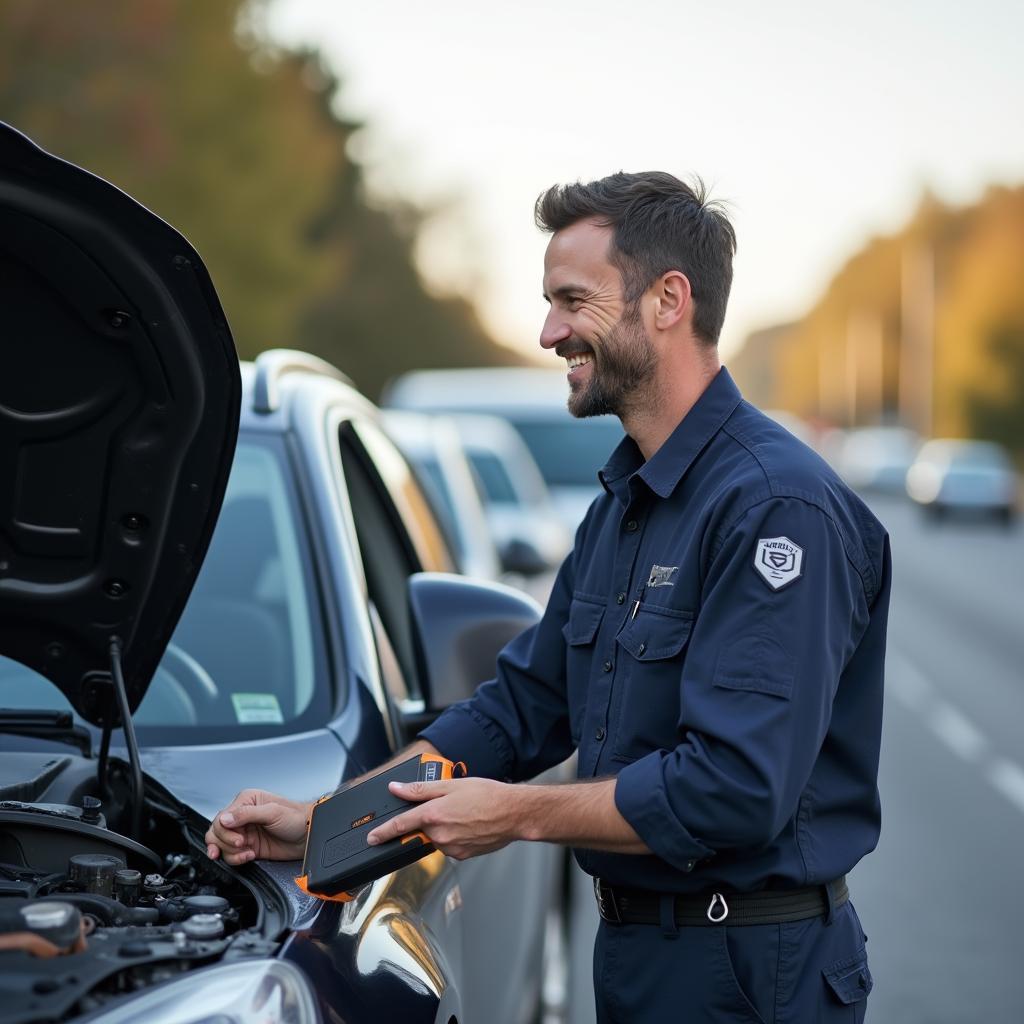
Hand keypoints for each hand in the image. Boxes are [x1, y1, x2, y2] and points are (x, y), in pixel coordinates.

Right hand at [205, 789, 311, 864]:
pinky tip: (249, 856)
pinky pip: (230, 855)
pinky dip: (235, 859)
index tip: (238, 839)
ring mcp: (244, 833)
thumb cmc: (296, 818)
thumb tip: (224, 819)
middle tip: (242, 844)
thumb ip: (246, 814)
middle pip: (216, 831)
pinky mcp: (248, 847)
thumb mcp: (272, 811)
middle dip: (226, 841)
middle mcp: (242, 816)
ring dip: (230, 852)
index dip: (225, 830)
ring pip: (220, 845)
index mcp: (247, 801)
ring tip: (247, 852)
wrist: (308, 836)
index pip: (221, 817)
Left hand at [365, 777, 520, 859]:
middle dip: (429, 819)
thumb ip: (420, 789)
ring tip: (465, 812)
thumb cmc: (487, 795)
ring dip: (443, 826)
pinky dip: (455, 835)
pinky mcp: (462, 856)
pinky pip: (450, 845)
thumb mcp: (451, 784)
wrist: (513, 814)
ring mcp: (451, 848)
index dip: (382, 832)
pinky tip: (470, 824)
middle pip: (421, 829)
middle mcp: (439, 835)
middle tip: (451, 805)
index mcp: (433, 815)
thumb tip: (397, 788)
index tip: (372, 838)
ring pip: (437, 837)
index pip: (399, 825)